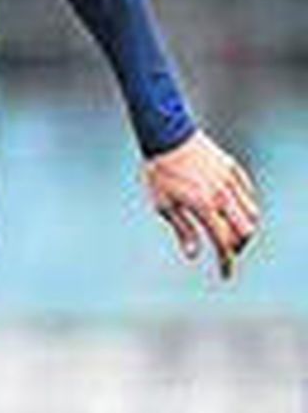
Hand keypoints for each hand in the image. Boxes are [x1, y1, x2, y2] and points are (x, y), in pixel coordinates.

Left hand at [143, 129, 260, 280]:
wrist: (168, 137)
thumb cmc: (160, 173)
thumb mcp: (164, 205)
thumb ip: (183, 230)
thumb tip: (194, 255)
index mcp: (204, 207)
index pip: (222, 242)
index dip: (225, 263)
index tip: (225, 275)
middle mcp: (222, 195)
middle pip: (244, 232)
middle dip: (237, 247)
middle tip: (225, 252)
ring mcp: (231, 181)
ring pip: (252, 214)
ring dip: (244, 229)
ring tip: (229, 234)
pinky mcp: (234, 170)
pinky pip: (249, 195)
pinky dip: (246, 209)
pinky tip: (234, 213)